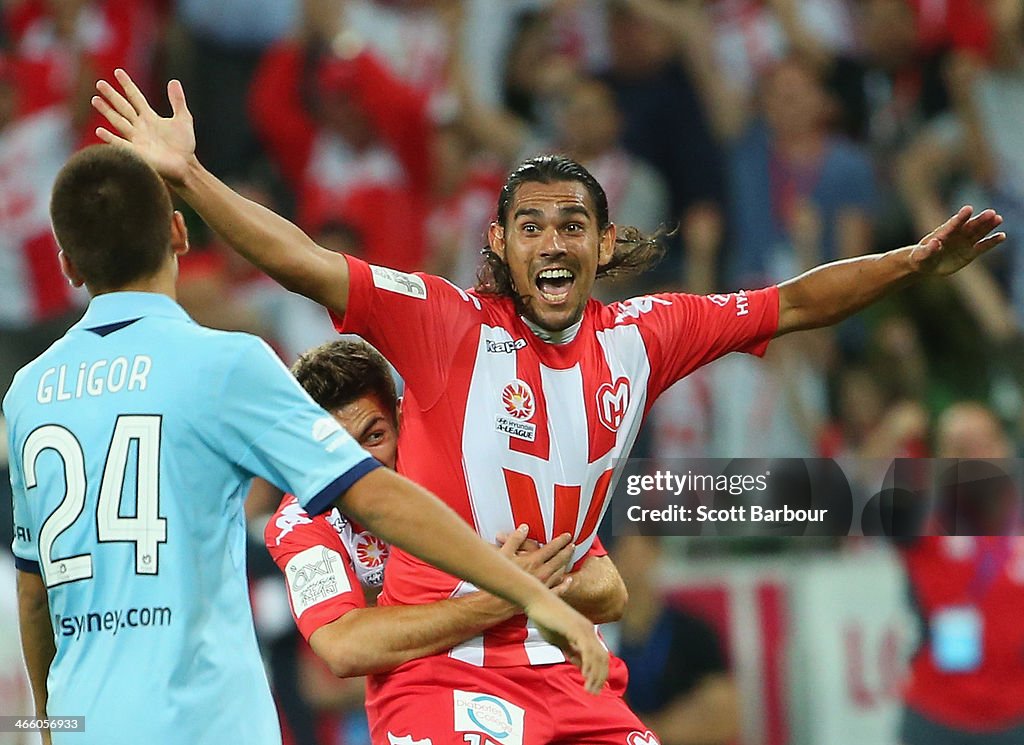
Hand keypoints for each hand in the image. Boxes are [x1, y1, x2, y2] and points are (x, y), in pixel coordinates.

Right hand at [92, 70, 195, 186]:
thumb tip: (174, 81)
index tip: (118, 72)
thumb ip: (177, 101)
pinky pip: (120, 144)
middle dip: (112, 95)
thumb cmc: (184, 145)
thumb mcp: (183, 119)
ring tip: (95, 100)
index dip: (127, 85)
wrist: (185, 166)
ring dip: (107, 112)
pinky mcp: (136, 152)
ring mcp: (136, 139)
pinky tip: (99, 131)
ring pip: (118, 122)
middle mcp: (139, 126)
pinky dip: (110, 138)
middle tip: (100, 83)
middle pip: (123, 107)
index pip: (135, 97)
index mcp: (149, 117)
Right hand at [497, 526, 574, 591]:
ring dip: (566, 564)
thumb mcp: (503, 554)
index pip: (552, 548)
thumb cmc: (498, 578)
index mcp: (533, 560)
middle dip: (567, 551)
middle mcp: (542, 572)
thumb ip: (515, 540)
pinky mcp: (541, 596)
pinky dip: (564, 585)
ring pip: (560, 573)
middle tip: (572, 545)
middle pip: (559, 559)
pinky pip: (558, 590)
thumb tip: (524, 528)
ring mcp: (543, 585)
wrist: (496, 601)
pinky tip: (568, 581)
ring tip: (570, 558)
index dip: (561, 541)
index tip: (568, 536)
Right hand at [523, 591, 608, 693]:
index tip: (594, 687)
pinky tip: (584, 675)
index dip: (599, 673)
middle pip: (603, 658)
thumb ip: (572, 651)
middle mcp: (589, 630)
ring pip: (597, 656)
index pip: (600, 656)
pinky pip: (587, 650)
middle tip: (593, 693)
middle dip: (600, 677)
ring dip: (595, 674)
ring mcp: (584, 629)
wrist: (536, 601)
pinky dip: (588, 664)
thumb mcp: (560, 640)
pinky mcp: (576, 629)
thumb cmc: (546, 618)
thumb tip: (581, 665)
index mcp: (587, 632)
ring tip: (589, 689)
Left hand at [908, 205, 1004, 276]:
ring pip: (978, 233)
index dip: (961, 217)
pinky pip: (983, 246)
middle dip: (980, 220)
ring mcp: (964, 242)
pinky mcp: (971, 252)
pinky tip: (1002, 236)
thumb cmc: (921, 257)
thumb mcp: (921, 256)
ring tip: (998, 218)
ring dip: (988, 226)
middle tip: (991, 212)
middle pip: (969, 226)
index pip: (953, 224)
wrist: (927, 263)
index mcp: (943, 233)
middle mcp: (956, 235)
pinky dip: (992, 242)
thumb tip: (935, 243)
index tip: (968, 209)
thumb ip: (928, 250)